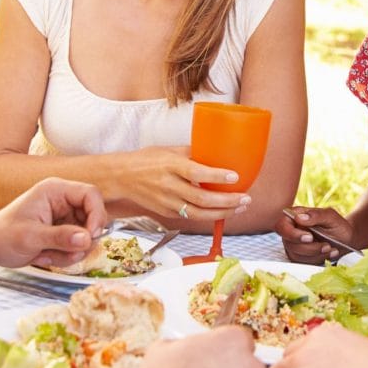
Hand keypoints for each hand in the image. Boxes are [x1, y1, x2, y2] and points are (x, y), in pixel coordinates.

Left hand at [0, 177, 107, 268]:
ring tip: (46, 256)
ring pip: (87, 236)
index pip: (91, 195)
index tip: (90, 237)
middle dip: (83, 240)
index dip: (97, 215)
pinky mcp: (64, 231)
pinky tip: (45, 256)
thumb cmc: (2, 235)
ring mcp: (65, 217)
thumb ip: (60, 237)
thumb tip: (87, 239)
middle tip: (68, 255)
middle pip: (94, 217)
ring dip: (71, 252)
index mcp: (56, 191)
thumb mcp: (30, 237)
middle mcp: (64, 201)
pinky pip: (78, 246)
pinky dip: (66, 257)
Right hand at [115, 146, 251, 220]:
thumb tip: (217, 151)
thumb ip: (193, 153)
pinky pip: (191, 217)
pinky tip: (223, 211)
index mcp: (171, 166)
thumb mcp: (169, 150)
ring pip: (198, 214)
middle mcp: (169, 186)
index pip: (197, 173)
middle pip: (201, 199)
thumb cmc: (146, 160)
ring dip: (222, 213)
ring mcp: (167, 202)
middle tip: (246, 198)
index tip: (235, 176)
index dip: (217, 176)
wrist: (121, 177)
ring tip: (240, 207)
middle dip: (227, 201)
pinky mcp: (166, 213)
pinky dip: (209, 216)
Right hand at [274, 206, 354, 263]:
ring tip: (331, 249)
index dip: (292, 233)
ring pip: (296, 255)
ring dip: (316, 254)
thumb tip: (299, 218)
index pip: (282, 225)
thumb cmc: (337, 226)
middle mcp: (291, 230)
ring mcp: (293, 244)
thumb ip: (316, 215)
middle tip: (327, 245)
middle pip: (289, 243)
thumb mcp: (331, 217)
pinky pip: (303, 262)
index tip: (309, 237)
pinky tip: (329, 254)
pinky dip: (317, 259)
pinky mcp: (299, 256)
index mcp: (295, 216)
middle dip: (310, 248)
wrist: (345, 241)